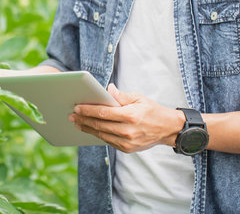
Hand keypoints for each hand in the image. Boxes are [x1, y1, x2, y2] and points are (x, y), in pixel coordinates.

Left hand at [69, 84, 184, 152]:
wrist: (168, 129)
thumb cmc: (152, 110)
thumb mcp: (139, 98)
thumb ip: (121, 96)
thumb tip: (107, 90)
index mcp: (131, 116)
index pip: (103, 113)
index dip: (88, 111)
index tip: (77, 108)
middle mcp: (128, 131)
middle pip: (99, 125)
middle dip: (83, 120)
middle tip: (71, 116)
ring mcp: (127, 142)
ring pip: (101, 135)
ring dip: (87, 129)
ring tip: (76, 123)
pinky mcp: (127, 149)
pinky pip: (108, 141)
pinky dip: (98, 135)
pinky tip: (90, 129)